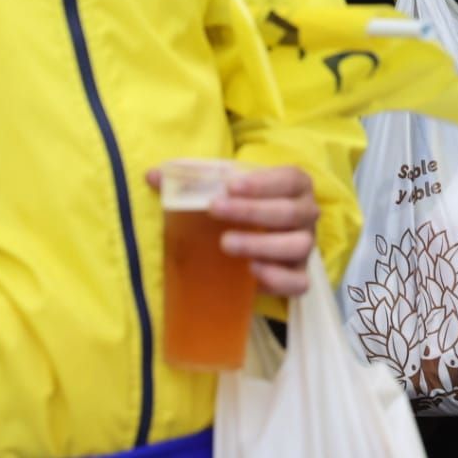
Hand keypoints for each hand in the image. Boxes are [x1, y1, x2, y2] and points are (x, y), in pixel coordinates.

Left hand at [146, 165, 318, 296]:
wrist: (257, 236)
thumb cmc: (241, 205)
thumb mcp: (221, 189)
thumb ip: (190, 180)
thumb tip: (152, 176)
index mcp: (294, 185)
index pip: (288, 179)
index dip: (263, 182)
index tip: (229, 186)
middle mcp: (306, 214)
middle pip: (290, 212)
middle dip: (252, 211)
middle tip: (215, 211)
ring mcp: (306, 246)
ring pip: (298, 245)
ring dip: (262, 244)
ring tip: (226, 244)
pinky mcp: (299, 276)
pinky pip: (299, 282)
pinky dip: (278, 278)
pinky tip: (252, 272)